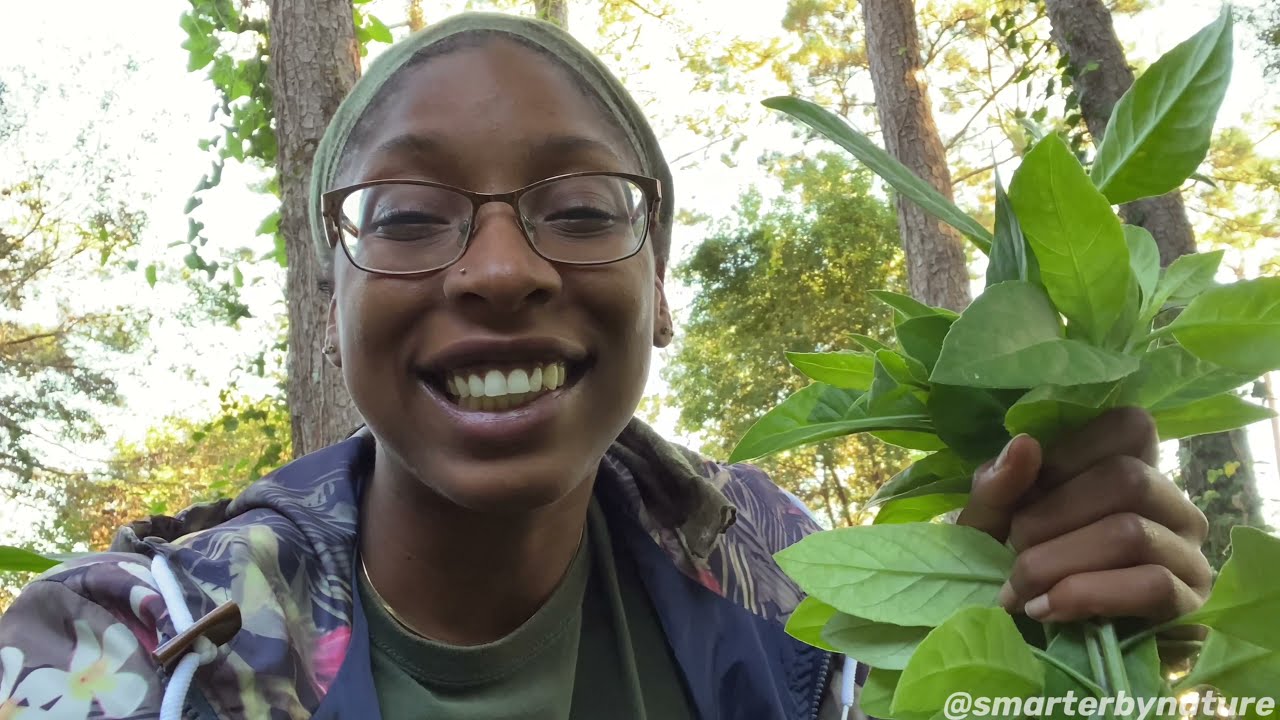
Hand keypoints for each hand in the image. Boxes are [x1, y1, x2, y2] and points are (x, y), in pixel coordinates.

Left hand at [958, 407, 1210, 624]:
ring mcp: (1190, 555)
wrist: (1018, 639)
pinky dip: (1087, 595)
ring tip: (1019, 591)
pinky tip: (1047, 610)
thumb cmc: (1010, 565)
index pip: (1130, 426)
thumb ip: (999, 483)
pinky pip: (1152, 586)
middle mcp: (1173, 505)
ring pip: (1132, 534)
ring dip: (1058, 563)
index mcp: (1133, 467)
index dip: (1069, 453)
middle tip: (1012, 550)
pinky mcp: (1190, 606)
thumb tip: (1025, 445)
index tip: (1026, 491)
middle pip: (1127, 478)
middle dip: (1051, 517)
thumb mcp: (990, 521)